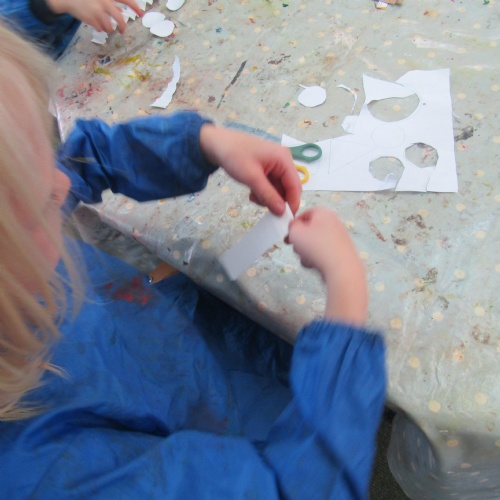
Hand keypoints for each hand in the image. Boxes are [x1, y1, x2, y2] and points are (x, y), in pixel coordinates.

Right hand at [47, 0, 142, 33]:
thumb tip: (121, 12)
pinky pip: (100, 28)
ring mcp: (97, 11)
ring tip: (104, 26)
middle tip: (123, 31)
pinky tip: (94, 23)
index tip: (141, 14)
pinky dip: (99, 27)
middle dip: (123, 27)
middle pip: (119, 19)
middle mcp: (103, 2)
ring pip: (109, 27)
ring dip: (108, 28)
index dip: (135, 6)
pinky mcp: (90, 19)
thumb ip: (111, 4)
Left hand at [199, 125, 301, 215]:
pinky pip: (271, 186)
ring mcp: (276, 165)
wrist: (217, 144)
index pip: (295, 186)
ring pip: (278, 189)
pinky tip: (252, 191)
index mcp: (284, 159)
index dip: (292, 203)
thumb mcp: (251, 178)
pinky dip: (263, 192)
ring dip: (267, 197)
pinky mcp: (268, 169)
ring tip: (252, 195)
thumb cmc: (235, 156)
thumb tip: (282, 211)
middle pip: (288, 188)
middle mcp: (283, 161)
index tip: (286, 219)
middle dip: (276, 199)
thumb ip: (268, 195)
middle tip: (259, 203)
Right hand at [288, 208, 367, 324]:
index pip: (305, 214)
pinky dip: (318, 258)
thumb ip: (291, 227)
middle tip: (295, 247)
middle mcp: (334, 223)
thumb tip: (294, 228)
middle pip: (311, 229)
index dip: (295, 224)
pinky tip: (315, 265)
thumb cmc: (316, 246)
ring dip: (307, 251)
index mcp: (323, 213)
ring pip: (316, 243)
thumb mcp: (295, 232)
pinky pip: (324, 253)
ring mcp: (340, 238)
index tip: (289, 234)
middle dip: (301, 240)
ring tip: (306, 258)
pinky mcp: (342, 252)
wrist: (340, 268)